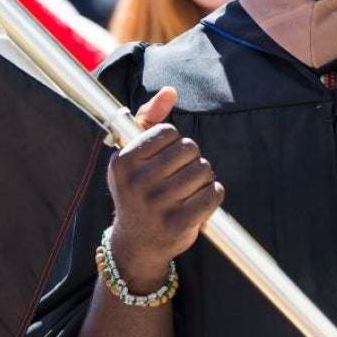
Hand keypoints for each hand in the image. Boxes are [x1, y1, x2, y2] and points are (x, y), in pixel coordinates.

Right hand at [106, 87, 224, 289]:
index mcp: (123, 162)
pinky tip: (199, 202)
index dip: (173, 144)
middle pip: (190, 149)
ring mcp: (157, 205)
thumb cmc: (138, 191)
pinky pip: (214, 193)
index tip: (164, 160)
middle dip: (191, 160)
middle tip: (178, 177)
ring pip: (204, 170)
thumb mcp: (135, 155)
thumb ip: (150, 119)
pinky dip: (212, 195)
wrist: (136, 244)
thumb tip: (170, 91)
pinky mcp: (178, 224)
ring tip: (187, 190)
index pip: (169, 132)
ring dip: (203, 178)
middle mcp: (137, 183)